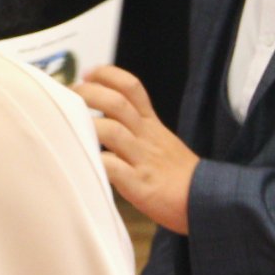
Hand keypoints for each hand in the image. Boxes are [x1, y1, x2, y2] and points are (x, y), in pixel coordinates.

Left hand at [74, 65, 196, 234]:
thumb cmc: (180, 177)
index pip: (132, 87)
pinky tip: (82, 161)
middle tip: (70, 96)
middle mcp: (146, 136)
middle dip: (89, 94)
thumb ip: (139, 130)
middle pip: (117, 103)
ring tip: (69, 128)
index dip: (108, 75)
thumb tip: (105, 122)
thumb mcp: (163, 142)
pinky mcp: (140, 184)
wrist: (206, 202)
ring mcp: (143, 159)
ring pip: (111, 131)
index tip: (88, 72)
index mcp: (152, 124)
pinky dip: (95, 161)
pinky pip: (113, 167)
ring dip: (86, 125)